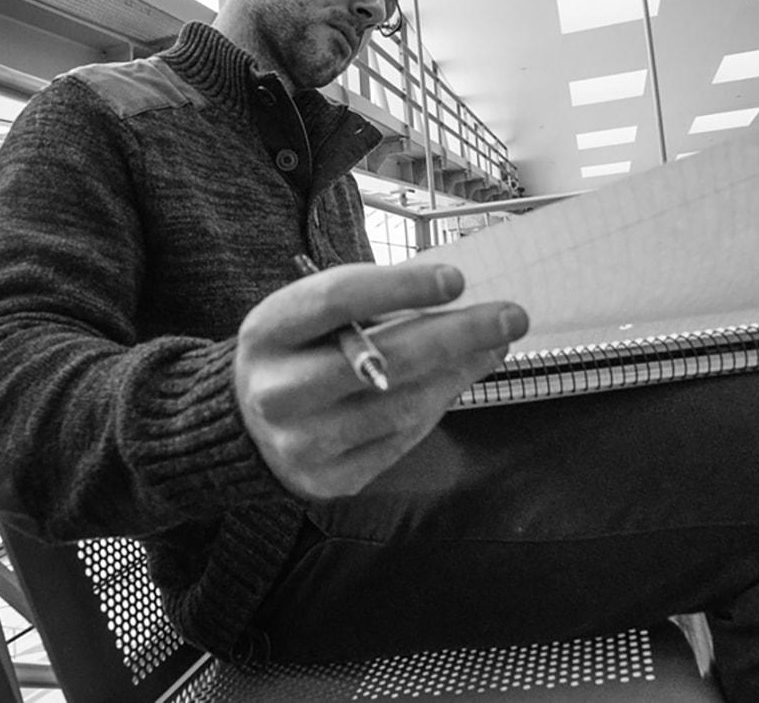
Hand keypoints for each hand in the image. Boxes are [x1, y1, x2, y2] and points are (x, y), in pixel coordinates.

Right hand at [233, 262, 527, 499]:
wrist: (247, 424)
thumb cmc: (298, 350)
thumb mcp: (311, 315)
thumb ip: (370, 304)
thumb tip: (457, 299)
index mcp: (267, 332)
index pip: (336, 300)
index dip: (399, 286)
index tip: (457, 278)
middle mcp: (277, 391)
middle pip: (381, 361)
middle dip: (457, 335)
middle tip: (511, 317)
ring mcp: (301, 444)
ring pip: (400, 406)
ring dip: (458, 373)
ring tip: (494, 345)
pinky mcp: (327, 480)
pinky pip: (399, 440)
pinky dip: (436, 405)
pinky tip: (457, 379)